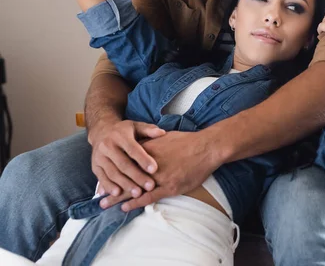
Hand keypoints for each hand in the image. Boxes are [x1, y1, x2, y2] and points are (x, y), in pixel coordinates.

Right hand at [90, 119, 164, 203]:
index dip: (143, 159)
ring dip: (125, 184)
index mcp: (120, 136)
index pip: (133, 149)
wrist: (101, 131)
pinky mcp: (94, 166)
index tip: (154, 169)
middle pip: (123, 164)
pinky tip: (118, 194)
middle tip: (150, 186)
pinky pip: (102, 178)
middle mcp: (107, 146)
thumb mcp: (136, 126)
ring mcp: (99, 157)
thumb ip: (149, 130)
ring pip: (113, 173)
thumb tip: (162, 133)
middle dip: (137, 176)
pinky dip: (109, 187)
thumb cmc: (124, 131)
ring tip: (137, 194)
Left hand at [102, 131, 221, 210]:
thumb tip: (143, 141)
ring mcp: (159, 177)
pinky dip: (136, 202)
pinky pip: (149, 197)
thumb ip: (152, 141)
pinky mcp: (170, 187)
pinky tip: (125, 207)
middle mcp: (150, 165)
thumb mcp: (166, 137)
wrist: (207, 147)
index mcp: (148, 151)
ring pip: (134, 189)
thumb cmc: (188, 141)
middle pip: (125, 176)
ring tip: (103, 204)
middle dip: (111, 185)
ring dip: (118, 197)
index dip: (114, 170)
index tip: (104, 176)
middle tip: (98, 194)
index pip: (125, 162)